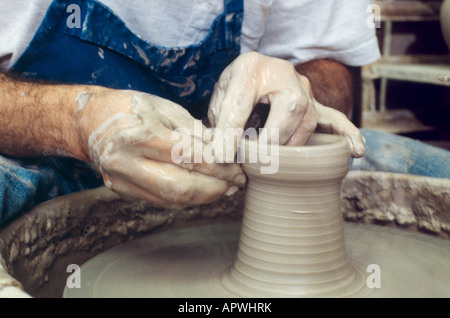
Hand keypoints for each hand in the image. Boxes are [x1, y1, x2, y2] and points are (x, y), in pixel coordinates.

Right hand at [75, 89, 244, 207]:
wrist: (89, 121)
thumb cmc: (129, 108)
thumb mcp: (164, 108)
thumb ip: (193, 131)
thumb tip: (223, 150)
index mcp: (138, 134)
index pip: (189, 157)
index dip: (219, 167)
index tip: (239, 169)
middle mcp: (126, 162)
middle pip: (180, 186)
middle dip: (215, 188)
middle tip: (236, 183)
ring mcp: (121, 180)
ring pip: (171, 199)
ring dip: (203, 197)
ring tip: (224, 188)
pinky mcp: (121, 191)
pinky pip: (160, 200)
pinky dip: (185, 198)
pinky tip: (202, 191)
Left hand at [208, 52, 364, 157]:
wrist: (253, 75)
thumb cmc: (236, 89)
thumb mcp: (219, 102)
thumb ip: (221, 124)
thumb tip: (223, 157)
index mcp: (252, 67)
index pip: (241, 102)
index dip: (230, 132)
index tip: (223, 156)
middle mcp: (285, 74)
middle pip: (286, 113)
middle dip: (269, 144)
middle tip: (252, 163)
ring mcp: (305, 90)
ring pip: (306, 123)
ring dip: (290, 148)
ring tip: (275, 165)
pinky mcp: (315, 106)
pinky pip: (335, 119)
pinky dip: (346, 135)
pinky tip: (356, 151)